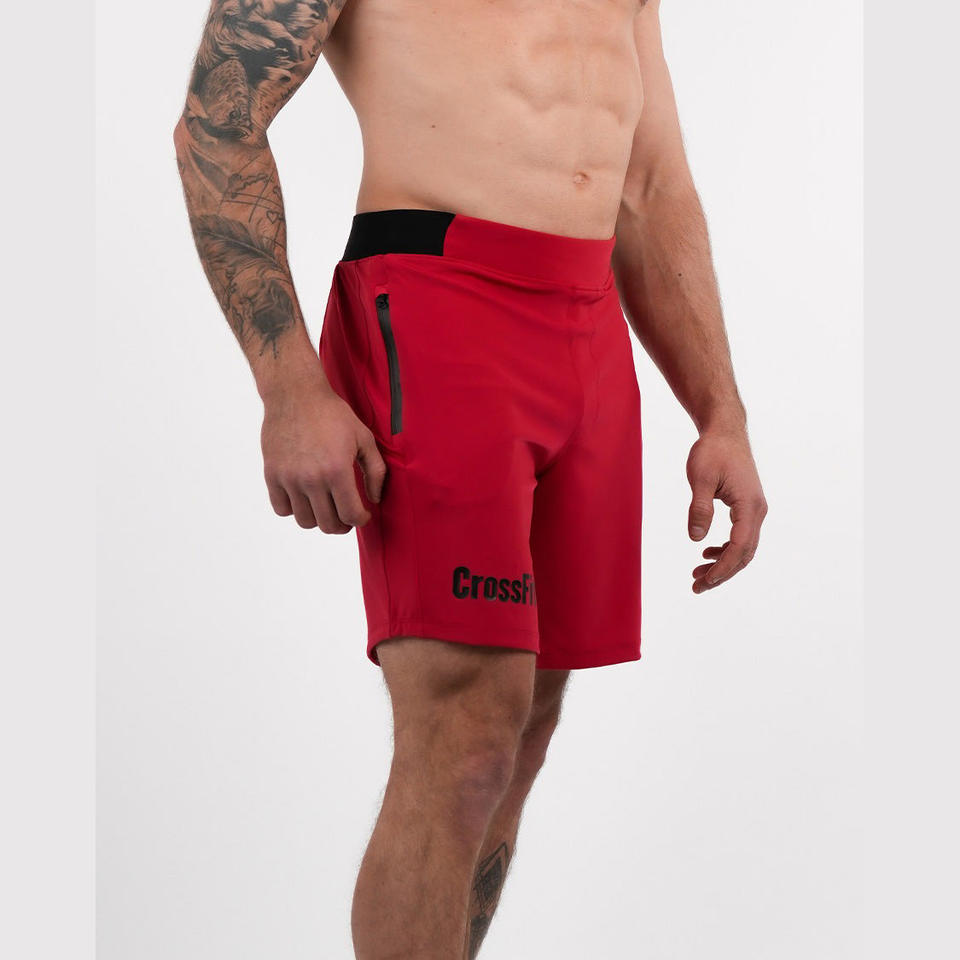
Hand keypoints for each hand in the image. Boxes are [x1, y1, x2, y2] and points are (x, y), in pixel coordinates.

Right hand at [261, 382, 386, 532]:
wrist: (295, 394)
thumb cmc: (332, 414)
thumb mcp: (364, 438)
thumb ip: (375, 471)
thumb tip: (375, 500)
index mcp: (337, 470)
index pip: (350, 515)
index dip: (360, 520)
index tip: (363, 515)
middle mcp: (311, 479)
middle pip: (328, 524)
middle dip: (342, 525)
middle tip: (347, 516)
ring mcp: (289, 478)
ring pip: (305, 521)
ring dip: (319, 519)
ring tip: (326, 506)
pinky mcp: (271, 474)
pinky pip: (281, 509)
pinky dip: (294, 509)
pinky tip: (305, 497)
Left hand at [686, 428, 766, 592]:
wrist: (725, 431)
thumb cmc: (712, 450)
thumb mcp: (700, 478)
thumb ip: (699, 508)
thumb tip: (695, 539)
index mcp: (749, 505)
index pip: (739, 547)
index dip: (723, 568)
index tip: (704, 582)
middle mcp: (757, 511)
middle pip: (744, 553)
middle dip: (722, 573)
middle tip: (696, 587)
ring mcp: (754, 509)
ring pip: (743, 547)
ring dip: (722, 563)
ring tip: (697, 575)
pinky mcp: (747, 507)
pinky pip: (740, 536)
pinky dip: (725, 549)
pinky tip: (706, 553)